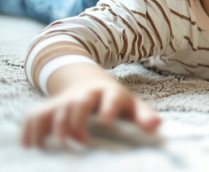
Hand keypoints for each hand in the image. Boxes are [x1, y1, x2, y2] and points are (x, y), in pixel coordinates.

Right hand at [22, 65, 160, 148]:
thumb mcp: (132, 106)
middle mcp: (86, 94)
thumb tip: (157, 126)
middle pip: (80, 102)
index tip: (106, 122)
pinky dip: (31, 130)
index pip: (112, 98)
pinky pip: (35, 115)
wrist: (88, 82)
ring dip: (53, 127)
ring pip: (56, 108)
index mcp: (111, 93)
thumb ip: (144, 116)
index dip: (109, 109)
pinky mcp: (49, 106)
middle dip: (77, 120)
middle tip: (80, 142)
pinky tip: (31, 146)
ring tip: (53, 146)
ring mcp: (66, 99)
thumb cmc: (116, 101)